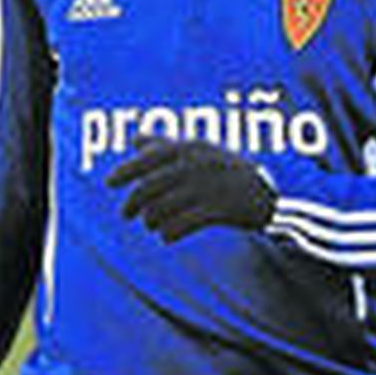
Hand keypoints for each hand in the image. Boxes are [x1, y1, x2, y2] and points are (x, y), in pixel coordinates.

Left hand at [107, 137, 276, 242]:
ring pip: (162, 209)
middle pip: (150, 187)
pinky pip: (180, 226)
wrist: (267, 197)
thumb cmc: (227, 172)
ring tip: (152, 224)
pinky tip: (166, 235)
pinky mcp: (219, 211)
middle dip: (133, 202)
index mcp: (192, 148)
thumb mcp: (201, 151)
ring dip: (151, 220)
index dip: (126, 170)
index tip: (108, 183)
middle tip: (126, 214)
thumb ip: (167, 144)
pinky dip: (168, 233)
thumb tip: (135, 139)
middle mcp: (198, 166)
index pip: (150, 157)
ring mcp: (209, 188)